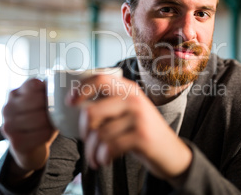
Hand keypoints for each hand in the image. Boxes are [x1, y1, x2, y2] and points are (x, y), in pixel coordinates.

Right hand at [1, 79, 57, 179]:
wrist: (31, 147)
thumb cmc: (41, 120)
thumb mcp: (43, 101)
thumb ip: (50, 90)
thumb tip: (71, 84)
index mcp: (15, 93)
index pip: (33, 84)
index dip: (48, 90)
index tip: (55, 97)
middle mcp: (7, 107)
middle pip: (36, 101)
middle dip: (52, 107)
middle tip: (59, 113)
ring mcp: (8, 125)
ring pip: (38, 118)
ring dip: (51, 121)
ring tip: (54, 123)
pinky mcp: (14, 141)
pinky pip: (39, 134)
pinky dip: (48, 134)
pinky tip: (48, 133)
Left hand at [66, 74, 191, 179]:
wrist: (171, 152)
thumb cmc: (143, 131)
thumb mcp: (130, 110)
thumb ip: (110, 104)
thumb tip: (77, 106)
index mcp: (129, 89)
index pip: (99, 79)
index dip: (80, 89)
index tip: (69, 103)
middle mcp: (134, 99)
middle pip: (92, 111)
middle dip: (84, 131)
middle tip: (88, 140)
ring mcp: (139, 117)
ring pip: (99, 134)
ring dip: (92, 151)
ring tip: (95, 157)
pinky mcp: (142, 136)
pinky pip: (109, 147)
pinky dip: (102, 157)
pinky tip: (104, 160)